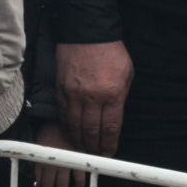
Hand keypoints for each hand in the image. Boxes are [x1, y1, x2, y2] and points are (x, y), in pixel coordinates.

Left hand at [33, 118, 87, 186]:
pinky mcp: (77, 162)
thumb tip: (37, 181)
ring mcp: (65, 164)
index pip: (39, 184)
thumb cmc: (47, 136)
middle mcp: (51, 166)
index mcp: (40, 163)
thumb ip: (38, 165)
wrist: (60, 123)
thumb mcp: (37, 151)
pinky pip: (79, 179)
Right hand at [56, 40, 132, 156]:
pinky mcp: (60, 88)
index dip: (109, 144)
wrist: (86, 31)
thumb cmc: (110, 51)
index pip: (110, 127)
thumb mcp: (126, 74)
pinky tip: (70, 131)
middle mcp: (91, 96)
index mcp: (112, 94)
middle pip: (90, 130)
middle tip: (95, 154)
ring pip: (73, 125)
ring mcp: (73, 93)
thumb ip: (120, 96)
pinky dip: (66, 125)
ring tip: (82, 148)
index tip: (109, 152)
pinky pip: (63, 112)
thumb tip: (114, 116)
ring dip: (78, 139)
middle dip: (93, 146)